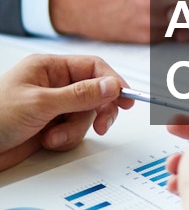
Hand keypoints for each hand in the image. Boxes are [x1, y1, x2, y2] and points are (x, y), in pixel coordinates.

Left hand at [0, 55, 132, 171]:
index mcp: (49, 68)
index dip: (113, 81)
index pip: (93, 68)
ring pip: (86, 116)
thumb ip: (80, 95)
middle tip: (102, 124)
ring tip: (52, 137)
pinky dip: (65, 140)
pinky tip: (46, 142)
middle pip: (95, 93)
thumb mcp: (40, 104)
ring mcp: (53, 107)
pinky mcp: (52, 127)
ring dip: (74, 130)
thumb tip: (112, 85)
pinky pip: (75, 131)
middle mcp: (54, 85)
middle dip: (97, 111)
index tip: (126, 98)